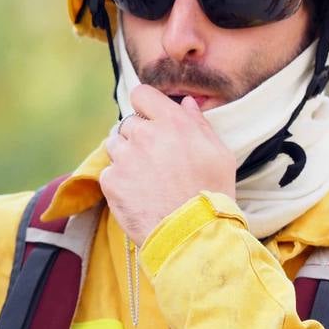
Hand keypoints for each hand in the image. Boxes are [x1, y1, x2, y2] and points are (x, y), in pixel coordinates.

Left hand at [100, 84, 237, 247]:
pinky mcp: (111, 181)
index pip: (142, 94)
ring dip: (125, 156)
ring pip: (115, 145)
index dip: (145, 106)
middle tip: (155, 160)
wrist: (192, 235)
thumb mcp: (219, 154)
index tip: (151, 120)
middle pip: (128, 123)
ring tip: (146, 179)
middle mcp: (144, 134)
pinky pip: (109, 172)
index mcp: (171, 122)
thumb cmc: (212, 193)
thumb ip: (199, 124)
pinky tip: (138, 195)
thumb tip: (186, 104)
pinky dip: (119, 181)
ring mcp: (125, 157)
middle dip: (138, 136)